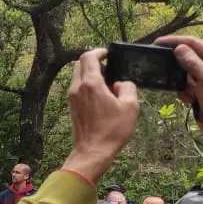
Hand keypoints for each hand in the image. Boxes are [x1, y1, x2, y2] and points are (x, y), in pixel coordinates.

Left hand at [63, 48, 139, 183]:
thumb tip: (121, 83)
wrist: (92, 152)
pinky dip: (87, 85)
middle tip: (109, 67)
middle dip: (94, 62)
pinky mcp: (72, 107)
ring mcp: (72, 98)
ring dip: (90, 74)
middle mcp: (77, 88)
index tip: (108, 54)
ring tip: (108, 83)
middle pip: (80, 64)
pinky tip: (101, 96)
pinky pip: (78, 88)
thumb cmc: (111, 131)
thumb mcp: (130, 107)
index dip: (99, 52)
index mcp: (90, 84)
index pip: (88, 57)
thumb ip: (128, 87)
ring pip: (78, 76)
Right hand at [155, 35, 202, 124]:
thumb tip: (179, 47)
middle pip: (188, 57)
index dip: (176, 41)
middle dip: (177, 63)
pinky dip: (183, 91)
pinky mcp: (197, 89)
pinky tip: (191, 99)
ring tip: (187, 90)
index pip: (195, 43)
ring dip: (181, 81)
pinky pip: (183, 85)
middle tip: (161, 63)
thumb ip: (193, 62)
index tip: (158, 42)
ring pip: (183, 72)